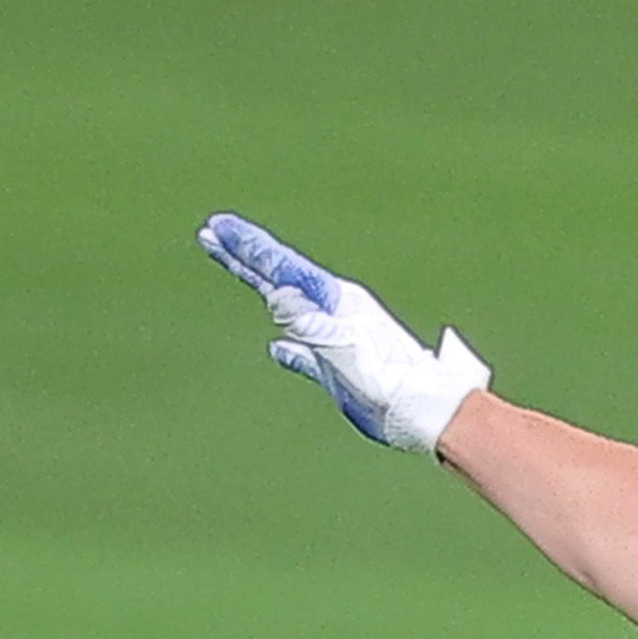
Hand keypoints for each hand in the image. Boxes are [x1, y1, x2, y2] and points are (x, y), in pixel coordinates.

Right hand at [196, 212, 491, 455]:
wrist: (426, 411)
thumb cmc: (389, 381)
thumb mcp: (343, 347)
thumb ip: (310, 321)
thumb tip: (276, 291)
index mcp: (336, 302)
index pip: (283, 266)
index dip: (249, 248)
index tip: (219, 227)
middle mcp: (335, 313)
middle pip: (281, 277)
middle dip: (245, 256)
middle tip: (211, 233)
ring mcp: (338, 339)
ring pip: (289, 309)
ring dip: (262, 289)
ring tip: (236, 268)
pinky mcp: (342, 371)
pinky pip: (307, 353)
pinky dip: (290, 349)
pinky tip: (278, 348)